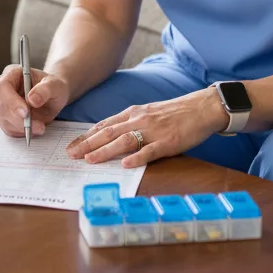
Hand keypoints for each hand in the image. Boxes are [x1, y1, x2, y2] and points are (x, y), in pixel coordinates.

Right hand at [0, 64, 69, 138]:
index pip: (3, 87)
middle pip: (2, 106)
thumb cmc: (52, 87)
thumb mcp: (54, 85)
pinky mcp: (6, 118)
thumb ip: (45, 89)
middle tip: (38, 125)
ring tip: (40, 128)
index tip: (26, 112)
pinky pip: (9, 129)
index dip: (11, 101)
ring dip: (22, 128)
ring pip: (4, 120)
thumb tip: (32, 99)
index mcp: (12, 74)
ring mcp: (3, 104)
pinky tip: (34, 129)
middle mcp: (3, 89)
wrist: (53, 96)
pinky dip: (21, 132)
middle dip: (19, 119)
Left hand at [66, 88, 227, 167]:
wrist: (201, 107)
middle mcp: (139, 120)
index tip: (72, 144)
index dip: (87, 135)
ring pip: (124, 141)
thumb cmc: (174, 112)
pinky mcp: (168, 142)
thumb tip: (111, 135)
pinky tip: (126, 164)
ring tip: (90, 159)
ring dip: (105, 150)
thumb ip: (130, 122)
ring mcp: (153, 131)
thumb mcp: (147, 113)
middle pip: (109, 132)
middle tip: (71, 154)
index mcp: (133, 113)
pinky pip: (150, 150)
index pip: (104, 124)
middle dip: (88, 143)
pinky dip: (137, 157)